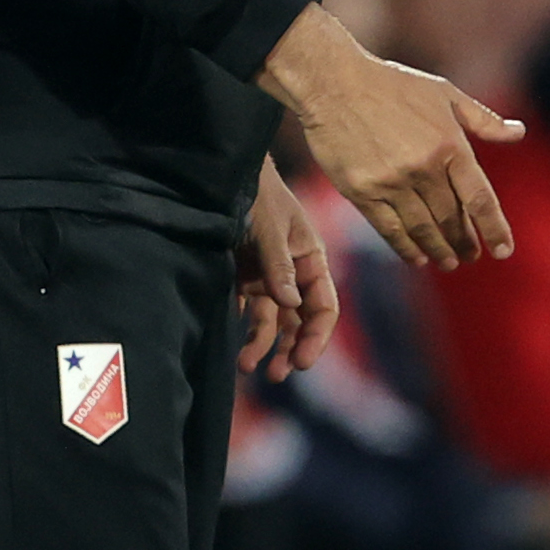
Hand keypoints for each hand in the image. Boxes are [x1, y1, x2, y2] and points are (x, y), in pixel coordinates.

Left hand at [237, 156, 340, 381]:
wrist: (226, 174)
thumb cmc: (258, 195)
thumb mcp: (271, 228)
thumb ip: (279, 266)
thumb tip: (290, 305)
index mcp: (311, 261)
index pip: (324, 307)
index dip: (317, 337)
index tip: (303, 362)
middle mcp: (293, 274)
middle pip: (300, 321)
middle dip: (291, 349)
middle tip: (277, 376)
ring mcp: (267, 277)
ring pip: (272, 321)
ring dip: (263, 345)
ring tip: (245, 366)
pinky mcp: (242, 277)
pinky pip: (245, 311)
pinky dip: (240, 330)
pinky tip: (230, 345)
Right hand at [259, 4, 521, 269]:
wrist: (333, 82)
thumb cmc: (392, 84)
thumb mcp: (444, 93)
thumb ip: (482, 119)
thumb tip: (519, 133)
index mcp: (449, 145)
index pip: (480, 199)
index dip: (495, 229)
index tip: (504, 251)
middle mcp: (423, 168)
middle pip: (451, 218)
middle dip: (464, 242)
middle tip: (470, 256)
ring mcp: (391, 182)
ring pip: (422, 229)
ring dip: (438, 250)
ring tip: (448, 261)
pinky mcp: (362, 192)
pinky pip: (390, 230)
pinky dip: (406, 248)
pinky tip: (416, 257)